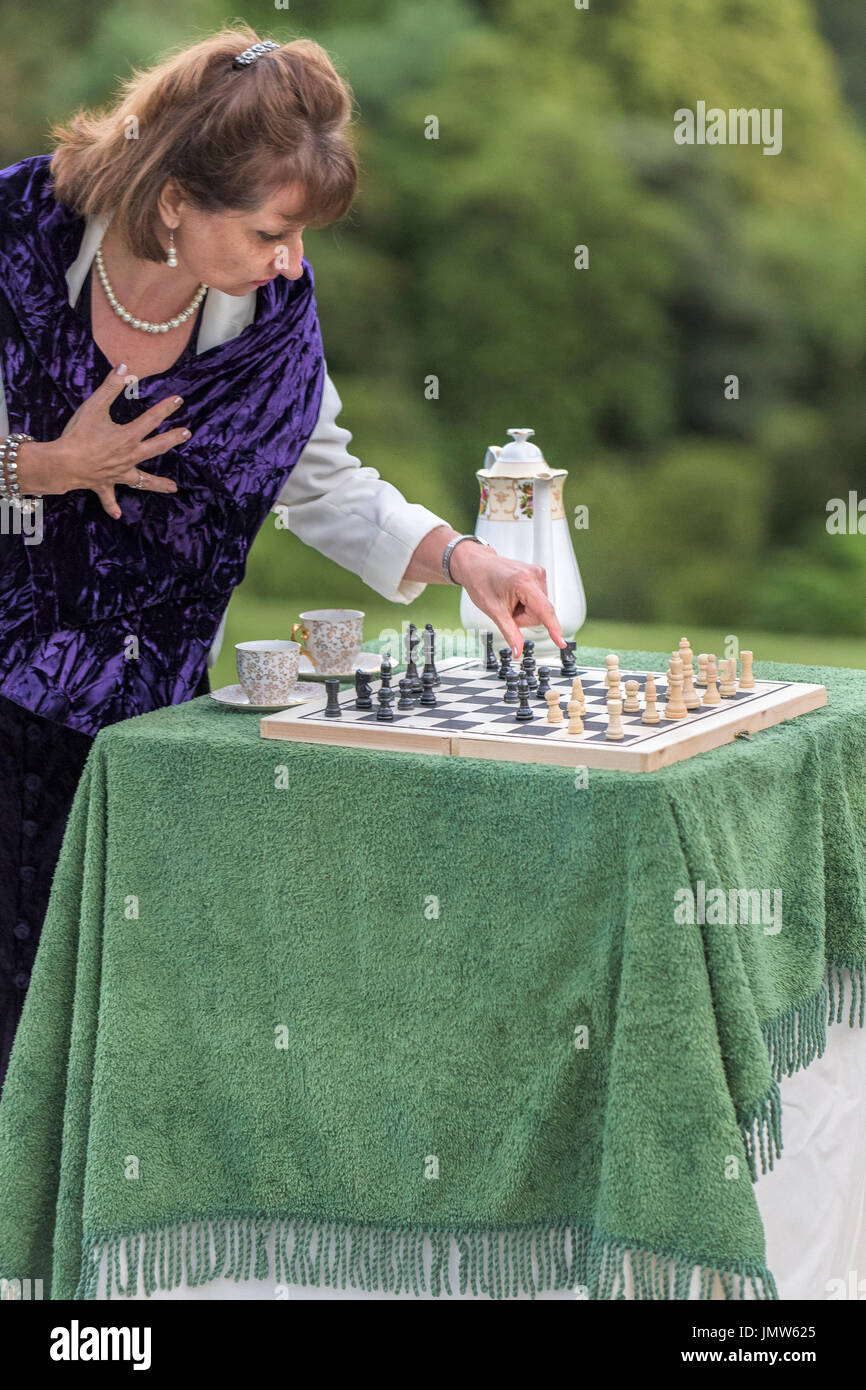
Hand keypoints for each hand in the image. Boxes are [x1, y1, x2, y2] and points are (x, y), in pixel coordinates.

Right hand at [16, 363, 189, 518]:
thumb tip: (125, 368)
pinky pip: (109, 498)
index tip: (179, 400)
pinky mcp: (105, 484)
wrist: (63, 464)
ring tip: (173, 488)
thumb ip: (110, 387)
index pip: (151, 419)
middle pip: (156, 448)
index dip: (166, 408)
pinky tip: (117, 515)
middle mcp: (129, 456)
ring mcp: (118, 473)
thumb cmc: (78, 435)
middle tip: (187, 434)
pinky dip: (112, 506)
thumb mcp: (94, 406)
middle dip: (172, 439)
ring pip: (142, 481)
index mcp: (128, 437)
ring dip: (158, 484)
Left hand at [449, 541, 565, 655]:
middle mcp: (535, 575)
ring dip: (525, 610)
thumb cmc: (481, 582)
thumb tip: (518, 651)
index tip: (561, 642)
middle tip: (507, 610)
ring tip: (510, 600)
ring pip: (540, 609)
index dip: (553, 628)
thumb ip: (510, 632)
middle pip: (540, 613)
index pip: (544, 610)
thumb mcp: (494, 611)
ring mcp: (538, 573)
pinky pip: (539, 600)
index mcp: (523, 582)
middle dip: (524, 617)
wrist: (477, 565)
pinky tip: (516, 595)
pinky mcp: (539, 575)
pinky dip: (527, 603)